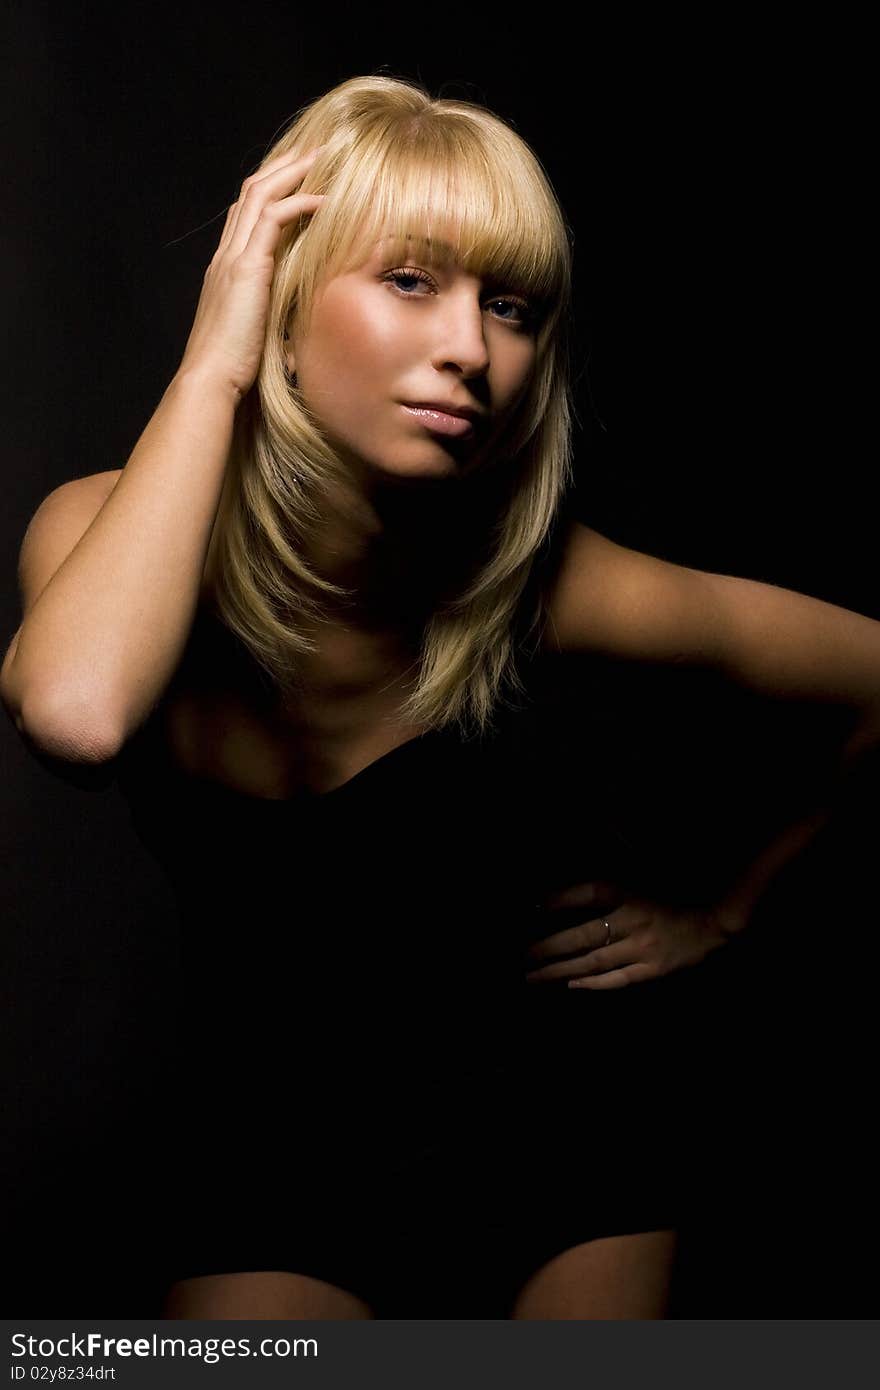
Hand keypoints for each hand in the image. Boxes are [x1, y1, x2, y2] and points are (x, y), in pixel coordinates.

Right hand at [177, 144, 327, 401]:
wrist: (211, 380)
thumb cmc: (234, 369)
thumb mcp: (255, 334)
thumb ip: (270, 317)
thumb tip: (295, 326)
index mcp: (226, 270)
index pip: (245, 215)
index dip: (270, 191)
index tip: (298, 178)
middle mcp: (225, 256)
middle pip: (251, 193)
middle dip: (282, 168)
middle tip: (313, 151)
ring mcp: (233, 258)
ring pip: (260, 195)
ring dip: (292, 173)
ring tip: (321, 158)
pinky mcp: (247, 268)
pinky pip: (273, 219)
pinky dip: (299, 203)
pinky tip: (324, 199)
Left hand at [524, 879, 740, 989]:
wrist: (714, 923)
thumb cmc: (673, 898)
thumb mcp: (643, 880)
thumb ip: (611, 885)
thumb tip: (573, 888)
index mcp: (632, 893)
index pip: (591, 892)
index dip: (562, 898)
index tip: (535, 907)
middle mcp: (634, 920)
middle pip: (584, 935)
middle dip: (550, 946)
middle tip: (524, 955)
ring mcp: (643, 948)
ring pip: (595, 961)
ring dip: (562, 969)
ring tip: (535, 976)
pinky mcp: (653, 970)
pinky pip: (617, 979)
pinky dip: (592, 984)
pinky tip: (570, 985)